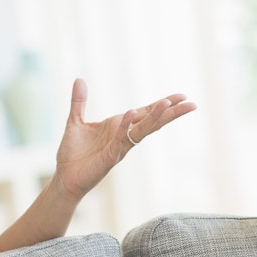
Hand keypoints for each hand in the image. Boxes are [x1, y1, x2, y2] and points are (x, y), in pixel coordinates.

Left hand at [53, 78, 196, 200]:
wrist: (65, 177)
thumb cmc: (73, 153)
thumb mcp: (75, 121)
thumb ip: (79, 101)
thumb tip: (79, 79)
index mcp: (119, 126)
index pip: (145, 112)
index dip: (162, 104)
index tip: (181, 96)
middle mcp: (123, 136)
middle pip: (152, 122)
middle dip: (171, 112)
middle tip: (191, 103)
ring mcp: (119, 147)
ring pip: (141, 130)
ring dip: (154, 117)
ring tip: (168, 104)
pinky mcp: (109, 157)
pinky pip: (119, 139)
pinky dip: (124, 126)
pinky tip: (130, 113)